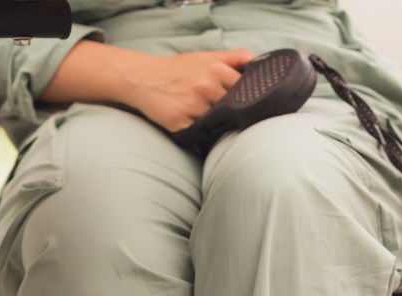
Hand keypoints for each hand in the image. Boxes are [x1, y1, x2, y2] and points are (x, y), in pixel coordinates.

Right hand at [125, 49, 256, 131]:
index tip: (240, 100)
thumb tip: (260, 61)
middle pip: (232, 109)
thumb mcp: (206, 56)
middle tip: (218, 108)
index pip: (245, 90)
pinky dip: (199, 131)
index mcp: (214, 68)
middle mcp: (205, 86)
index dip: (244, 97)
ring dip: (215, 123)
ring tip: (201, 114)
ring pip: (218, 123)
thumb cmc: (178, 69)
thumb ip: (235, 58)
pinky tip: (191, 121)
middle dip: (229, 111)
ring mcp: (192, 106)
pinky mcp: (180, 123)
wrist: (142, 77)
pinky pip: (200, 134)